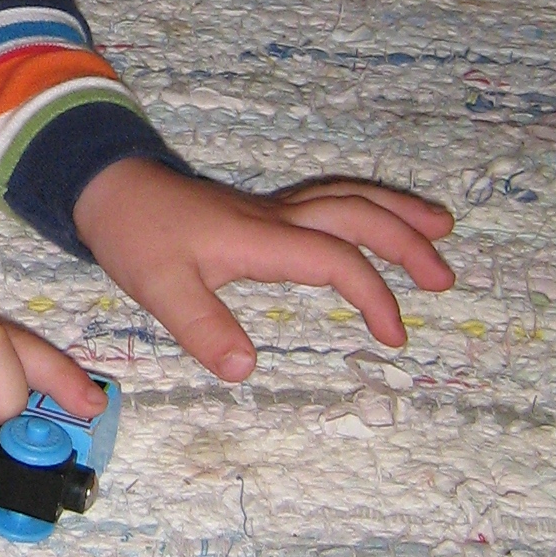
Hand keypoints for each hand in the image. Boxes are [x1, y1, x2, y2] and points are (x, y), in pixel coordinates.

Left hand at [74, 156, 455, 382]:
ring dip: (396, 213)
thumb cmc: (136, 236)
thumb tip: (245, 369)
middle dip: (407, 242)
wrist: (109, 187)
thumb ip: (202, 327)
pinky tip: (378, 223)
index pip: (335, 260)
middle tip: (446, 277)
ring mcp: (271, 210)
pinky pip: (330, 200)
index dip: (373, 295)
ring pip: (348, 198)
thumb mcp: (159, 288)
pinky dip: (365, 208)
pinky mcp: (262, 212)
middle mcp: (276, 218)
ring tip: (441, 228)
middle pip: (357, 216)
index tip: (395, 337)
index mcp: (260, 238)